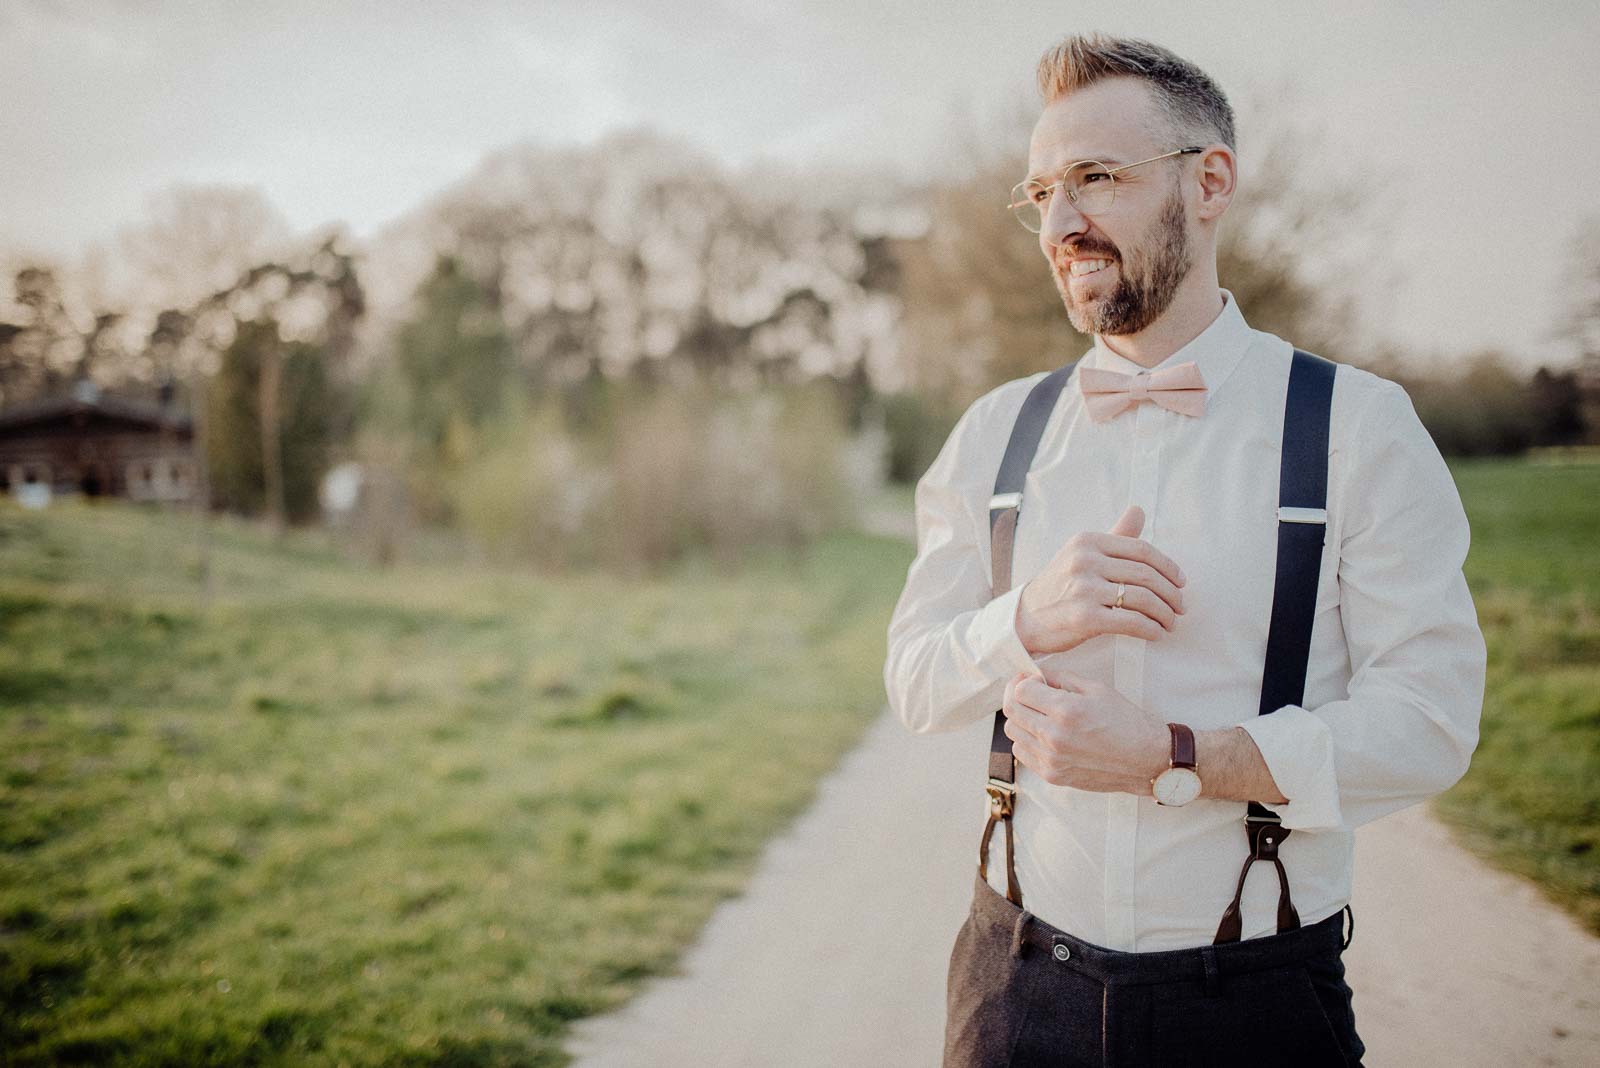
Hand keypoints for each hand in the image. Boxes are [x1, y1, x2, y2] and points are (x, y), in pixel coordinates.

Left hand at [1001, 664, 1168, 793]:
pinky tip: (1043, 733)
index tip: (1031, 679)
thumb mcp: (1096, 689)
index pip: (1020, 691)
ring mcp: (1051, 759)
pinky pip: (1022, 753)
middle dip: (1016, 695)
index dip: (1022, 681)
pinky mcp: (1052, 775)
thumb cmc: (1125, 721)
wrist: (1145, 760)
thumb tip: (1036, 675)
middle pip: (1011, 711)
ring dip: (1020, 718)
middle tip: (1028, 691)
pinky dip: (1026, 739)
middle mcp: (1054, 737)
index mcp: (1066, 711)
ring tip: (1038, 713)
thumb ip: (1061, 679)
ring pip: (1012, 732)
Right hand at [1014, 504, 1185, 654]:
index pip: (1141, 550)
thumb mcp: (1081, 554)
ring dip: (1164, 614)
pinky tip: (1156, 634)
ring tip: (1170, 622)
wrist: (1024, 618)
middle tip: (1181, 606)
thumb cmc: (1059, 586)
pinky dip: (1150, 629)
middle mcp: (1085, 561)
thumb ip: (1114, 535)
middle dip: (1171, 593)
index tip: (1181, 582)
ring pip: (1142, 599)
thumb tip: (1138, 511)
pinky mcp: (1084, 618)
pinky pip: (1130, 622)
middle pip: (1145, 575)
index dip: (1168, 567)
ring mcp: (1083, 589)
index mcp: (1088, 542)